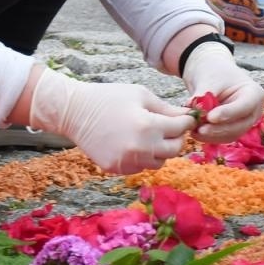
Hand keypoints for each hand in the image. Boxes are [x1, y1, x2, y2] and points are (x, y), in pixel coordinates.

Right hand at [28, 70, 193, 173]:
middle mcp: (140, 149)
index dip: (186, 122)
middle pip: (175, 150)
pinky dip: (144, 157)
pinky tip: (134, 143)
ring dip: (161, 150)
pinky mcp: (117, 169)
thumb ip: (167, 108)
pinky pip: (141, 167)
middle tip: (171, 127)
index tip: (187, 118)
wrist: (75, 112)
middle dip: (177, 137)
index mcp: (148, 127)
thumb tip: (188, 116)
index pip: (181, 129)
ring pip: (159, 162)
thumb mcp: (141, 95)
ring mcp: (127, 162)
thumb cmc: (109, 98)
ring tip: (151, 135)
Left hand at [182, 43, 263, 142]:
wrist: (211, 74)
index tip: (210, 117)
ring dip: (211, 135)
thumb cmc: (213, 72)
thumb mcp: (209, 80)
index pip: (245, 107)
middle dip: (218, 129)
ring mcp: (245, 122)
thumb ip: (203, 96)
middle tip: (199, 129)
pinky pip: (223, 138)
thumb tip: (194, 111)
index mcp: (254, 93)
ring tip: (194, 129)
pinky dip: (209, 137)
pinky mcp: (234, 130)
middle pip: (240, 125)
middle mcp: (253, 110)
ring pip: (231, 135)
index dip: (228, 114)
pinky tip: (195, 132)